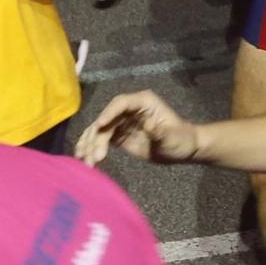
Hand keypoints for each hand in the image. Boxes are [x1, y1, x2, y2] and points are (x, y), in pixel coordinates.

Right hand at [75, 89, 199, 166]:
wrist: (183, 149)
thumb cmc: (181, 140)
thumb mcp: (173, 137)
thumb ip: (160, 132)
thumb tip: (148, 124)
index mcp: (143, 102)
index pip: (121, 103)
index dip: (109, 113)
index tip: (100, 126)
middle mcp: (129, 109)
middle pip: (106, 119)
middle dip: (97, 138)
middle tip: (94, 158)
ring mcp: (122, 121)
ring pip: (100, 129)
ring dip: (90, 144)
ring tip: (85, 162)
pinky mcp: (118, 134)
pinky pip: (100, 138)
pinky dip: (91, 147)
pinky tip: (82, 157)